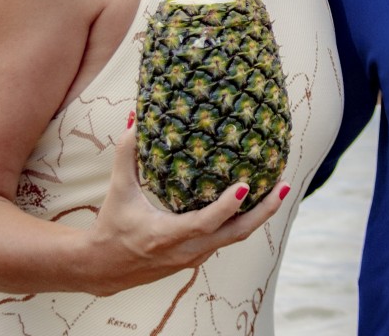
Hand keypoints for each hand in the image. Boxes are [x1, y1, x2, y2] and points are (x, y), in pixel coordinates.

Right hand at [82, 121, 290, 295]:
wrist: (104, 269)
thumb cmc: (112, 226)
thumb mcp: (118, 190)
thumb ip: (126, 154)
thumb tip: (135, 119)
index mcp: (165, 235)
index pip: (203, 224)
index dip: (225, 207)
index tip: (244, 186)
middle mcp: (185, 251)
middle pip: (235, 234)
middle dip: (264, 211)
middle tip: (285, 185)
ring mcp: (194, 257)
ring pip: (235, 237)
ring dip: (259, 215)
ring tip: (280, 187)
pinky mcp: (197, 258)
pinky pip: (227, 238)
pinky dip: (243, 220)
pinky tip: (255, 200)